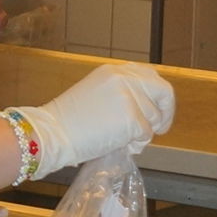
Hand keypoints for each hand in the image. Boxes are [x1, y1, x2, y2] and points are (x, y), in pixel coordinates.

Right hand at [18, 63, 174, 172]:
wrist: (52, 133)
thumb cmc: (67, 121)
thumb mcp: (96, 94)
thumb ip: (120, 94)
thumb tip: (144, 109)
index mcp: (113, 71)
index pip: (150, 75)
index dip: (158, 95)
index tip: (158, 109)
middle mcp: (124, 78)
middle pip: (163, 92)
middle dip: (165, 112)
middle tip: (158, 128)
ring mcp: (129, 98)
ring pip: (154, 119)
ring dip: (143, 133)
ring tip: (121, 139)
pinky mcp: (132, 119)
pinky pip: (146, 135)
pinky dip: (136, 145)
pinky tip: (118, 144)